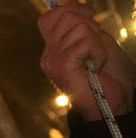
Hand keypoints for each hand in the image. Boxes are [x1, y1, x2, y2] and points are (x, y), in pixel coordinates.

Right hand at [39, 0, 134, 119]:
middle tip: (95, 48)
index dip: (71, 10)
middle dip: (89, 25)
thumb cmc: (108, 74)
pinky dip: (98, 51)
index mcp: (54, 48)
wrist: (115, 101)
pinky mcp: (61, 65)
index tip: (90, 20)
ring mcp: (52, 60)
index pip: (50, 17)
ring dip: (96, 41)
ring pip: (78, 27)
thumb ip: (81, 24)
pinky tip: (96, 66)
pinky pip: (85, 41)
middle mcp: (48, 54)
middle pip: (65, 16)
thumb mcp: (95, 41)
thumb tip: (69, 2)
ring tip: (96, 60)